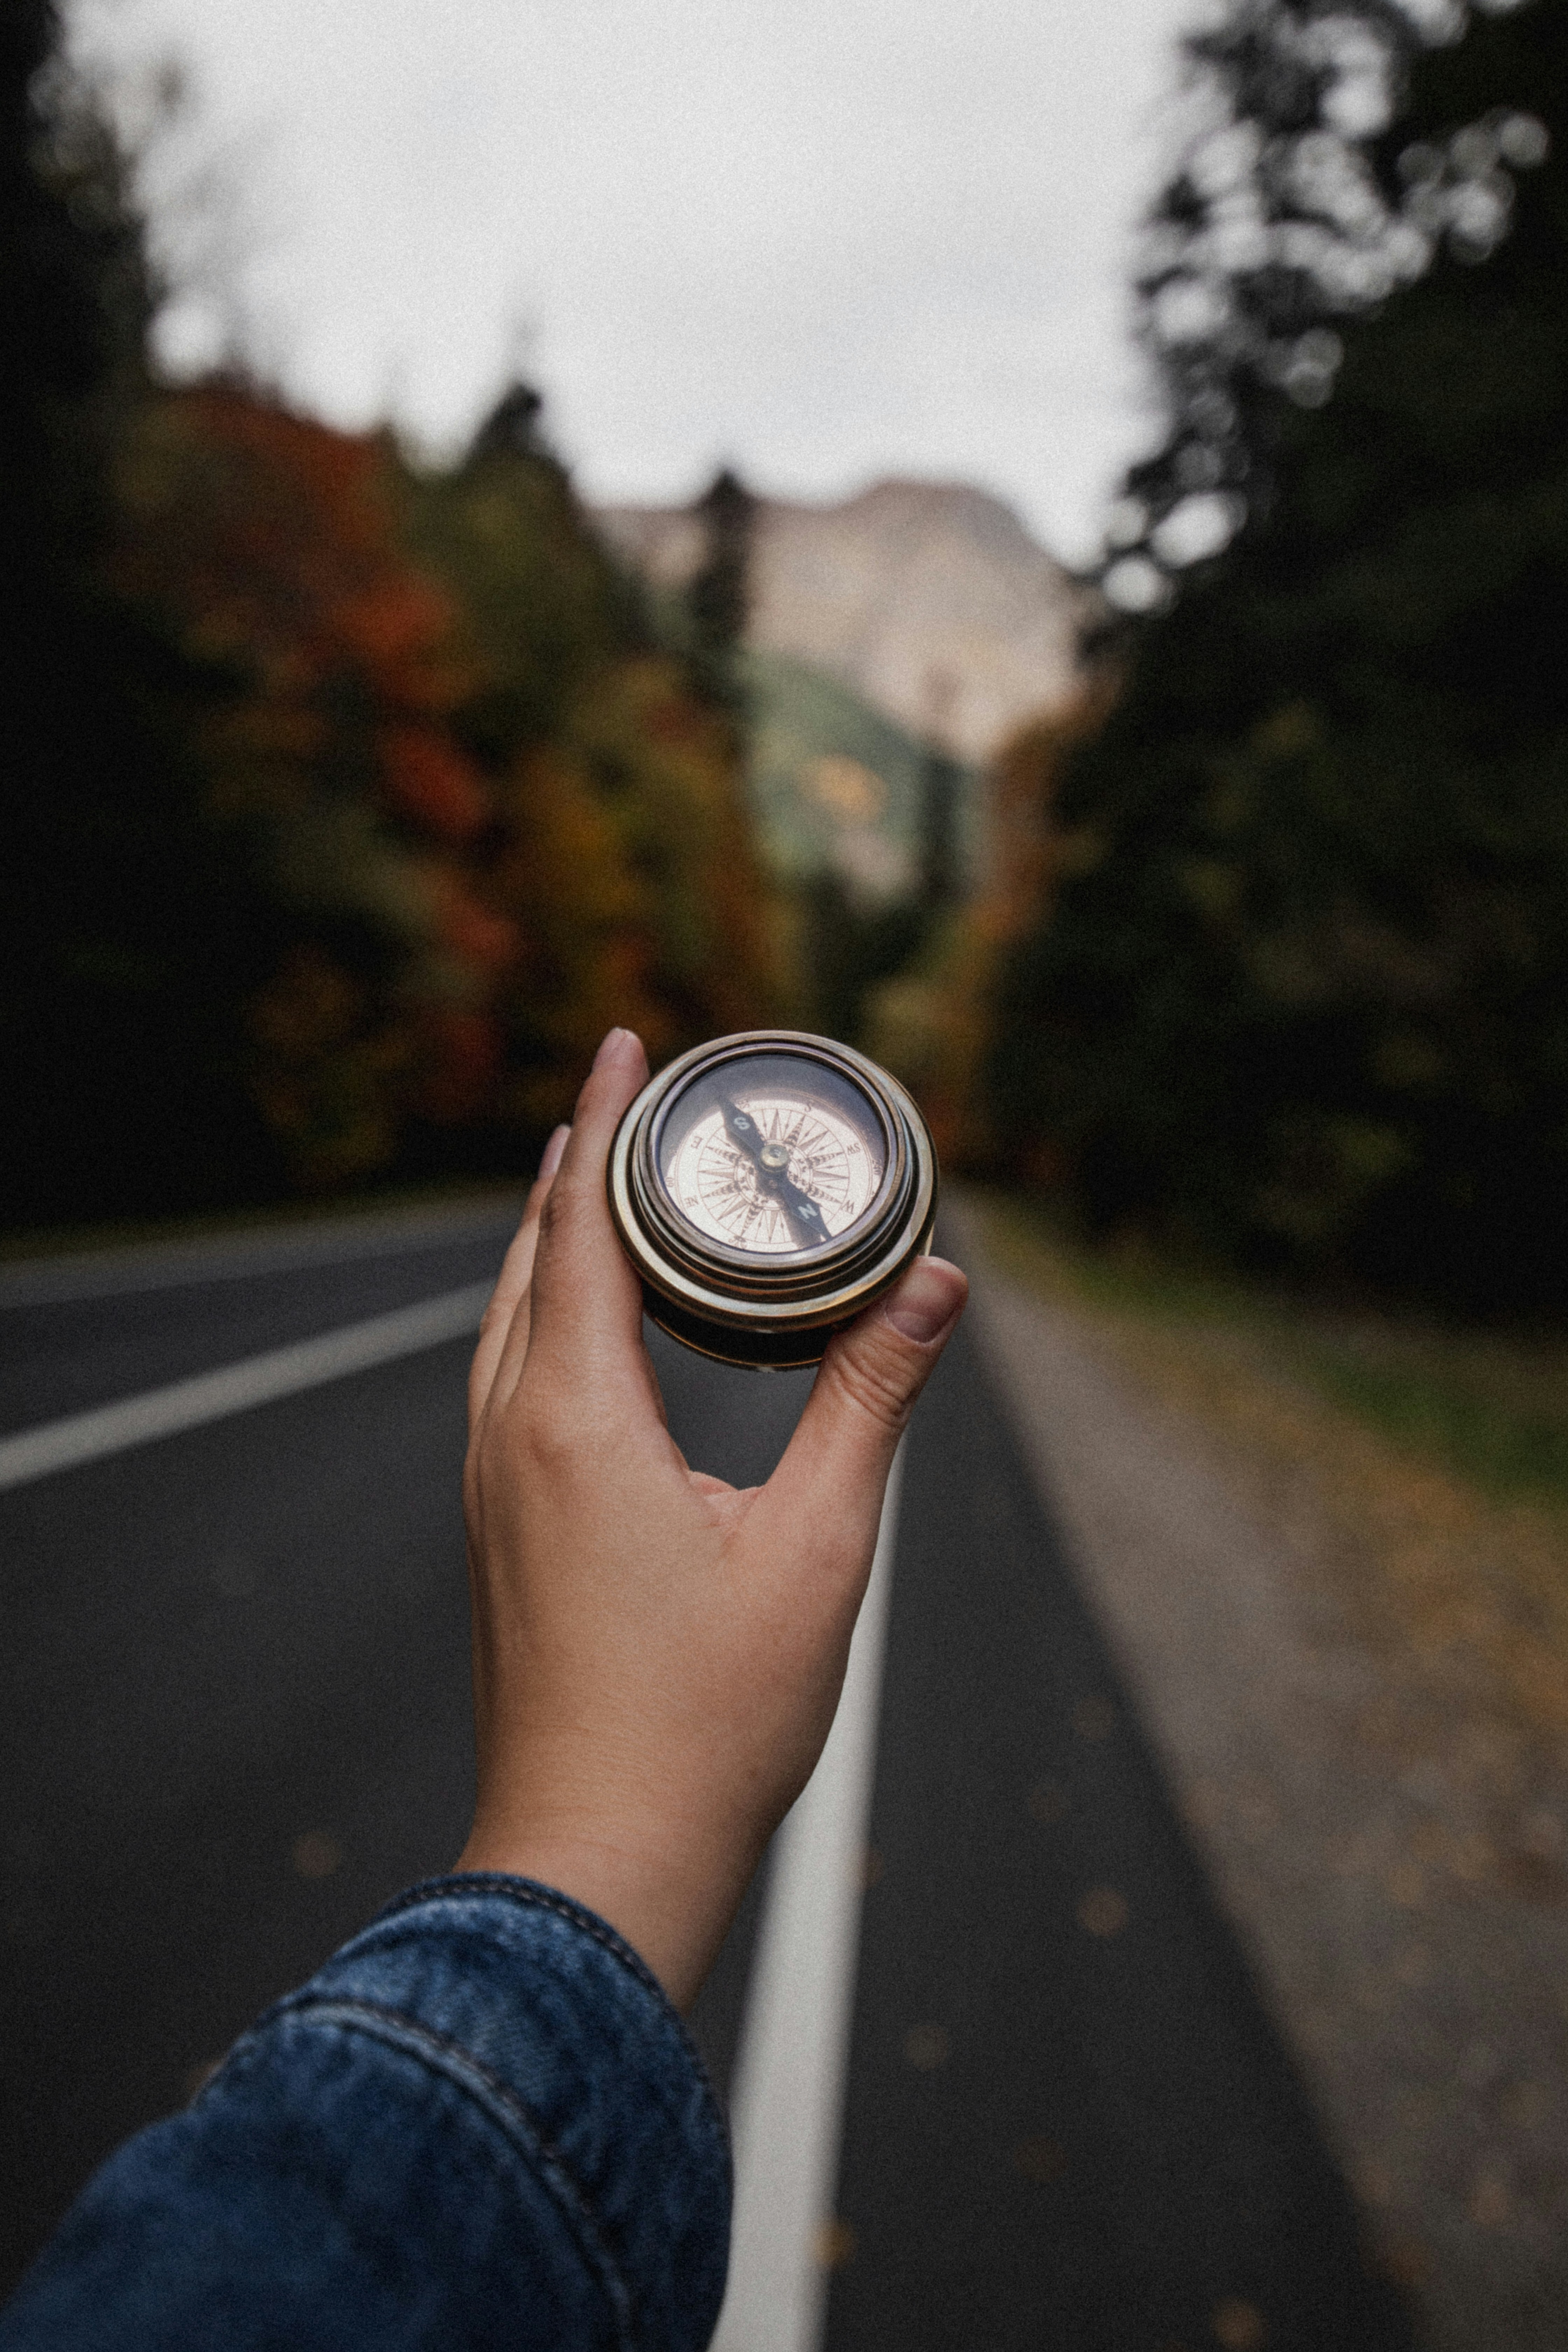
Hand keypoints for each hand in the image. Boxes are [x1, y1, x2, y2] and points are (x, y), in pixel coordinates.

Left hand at [456, 1028, 967, 2007]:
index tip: (627, 1042)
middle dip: (577, 1161)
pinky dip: (545, 1312)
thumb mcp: (819, 1547)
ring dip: (553, 1237)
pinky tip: (584, 1326)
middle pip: (531, 1255)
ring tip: (600, 1183)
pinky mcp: (496, 1531)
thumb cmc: (704, 1720)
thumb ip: (870, 1402)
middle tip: (630, 1094)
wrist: (599, 1855)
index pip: (580, 1221)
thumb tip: (936, 1287)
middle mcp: (507, 1436)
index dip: (604, 1119)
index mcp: (573, 1418)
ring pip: (508, 1318)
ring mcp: (488, 1487)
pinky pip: (507, 1377)